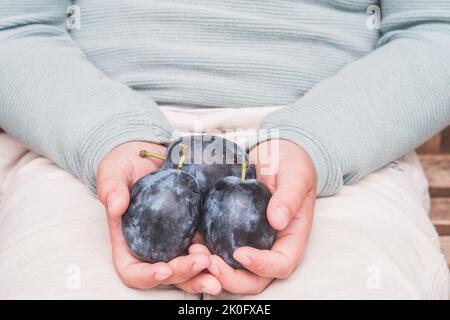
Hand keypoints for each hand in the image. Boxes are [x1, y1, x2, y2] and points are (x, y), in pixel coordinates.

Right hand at [97, 141, 217, 291]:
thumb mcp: (113, 173)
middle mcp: (153, 250)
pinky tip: (228, 250)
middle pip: (168, 274)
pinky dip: (217, 252)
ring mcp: (176, 242)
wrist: (150, 155)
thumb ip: (111, 188)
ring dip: (205, 272)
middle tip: (203, 262)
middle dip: (186, 274)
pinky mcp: (194, 229)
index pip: (134, 271)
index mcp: (128, 244)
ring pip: (190, 268)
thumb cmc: (125, 166)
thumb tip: (115, 206)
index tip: (164, 268)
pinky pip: (206, 246)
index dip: (148, 276)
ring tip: (219, 267)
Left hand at [180, 139, 315, 293]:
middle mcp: (270, 247)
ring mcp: (249, 243)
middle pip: (254, 279)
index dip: (262, 266)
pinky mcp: (230, 234)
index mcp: (290, 239)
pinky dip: (202, 252)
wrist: (272, 154)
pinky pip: (217, 250)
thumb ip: (290, 197)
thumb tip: (278, 220)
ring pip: (232, 270)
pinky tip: (189, 240)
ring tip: (193, 251)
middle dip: (230, 278)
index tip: (241, 253)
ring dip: (212, 269)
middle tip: (209, 262)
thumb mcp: (296, 175)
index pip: (281, 264)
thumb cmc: (291, 165)